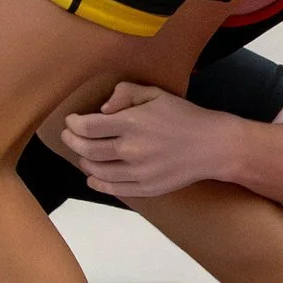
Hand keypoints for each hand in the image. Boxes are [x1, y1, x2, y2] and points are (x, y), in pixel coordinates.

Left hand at [60, 83, 235, 198]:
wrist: (213, 146)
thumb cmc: (184, 116)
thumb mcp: (156, 94)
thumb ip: (126, 93)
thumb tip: (102, 108)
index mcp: (132, 122)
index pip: (88, 127)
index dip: (73, 124)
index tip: (71, 121)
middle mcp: (132, 148)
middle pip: (87, 150)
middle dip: (72, 142)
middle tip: (69, 136)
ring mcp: (139, 171)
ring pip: (97, 171)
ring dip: (84, 162)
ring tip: (83, 154)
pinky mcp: (147, 188)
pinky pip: (114, 189)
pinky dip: (98, 183)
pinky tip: (94, 176)